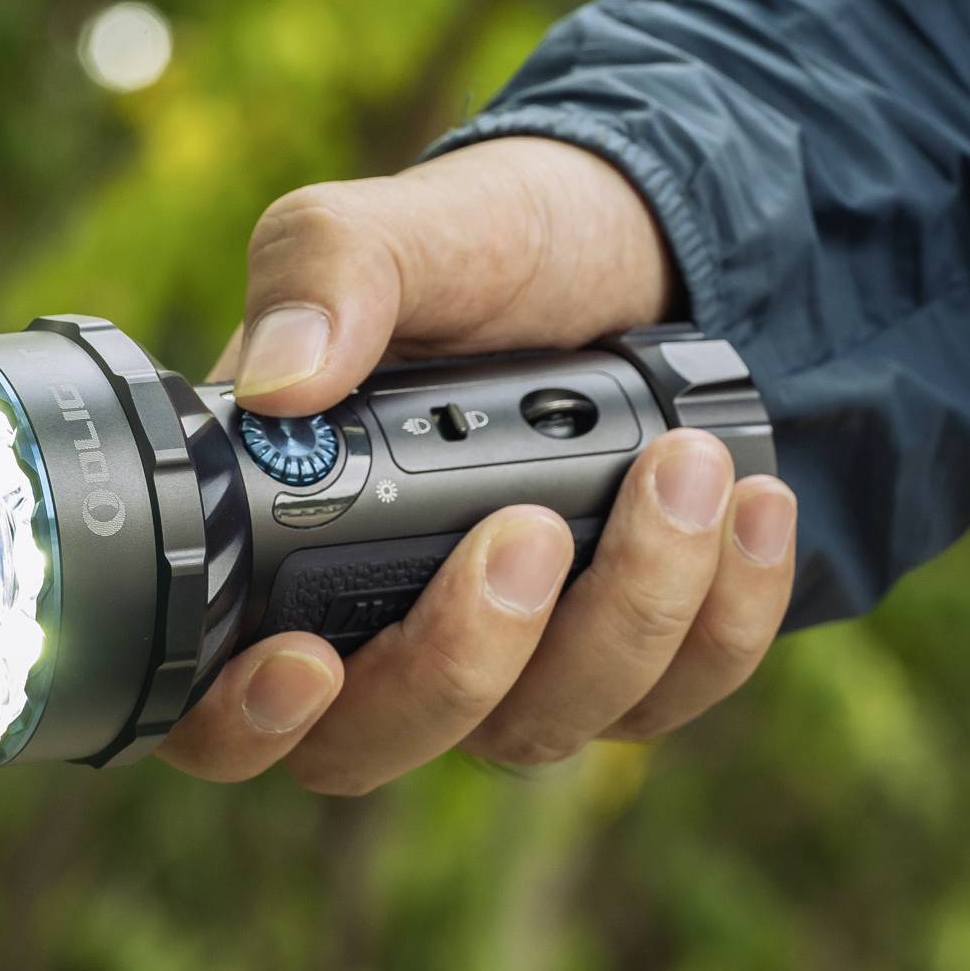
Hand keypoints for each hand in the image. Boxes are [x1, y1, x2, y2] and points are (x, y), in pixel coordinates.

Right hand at [157, 137, 797, 791]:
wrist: (628, 242)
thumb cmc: (484, 245)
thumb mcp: (396, 225)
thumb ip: (322, 275)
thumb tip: (282, 383)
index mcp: (279, 548)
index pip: (219, 704)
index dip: (243, 721)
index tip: (305, 661)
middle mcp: (373, 631)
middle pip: (377, 745)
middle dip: (460, 658)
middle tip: (527, 530)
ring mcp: (500, 664)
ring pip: (536, 728)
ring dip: (623, 609)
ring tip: (681, 465)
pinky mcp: (621, 663)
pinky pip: (670, 697)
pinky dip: (721, 616)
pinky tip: (751, 506)